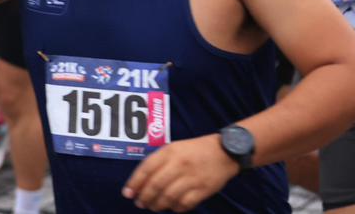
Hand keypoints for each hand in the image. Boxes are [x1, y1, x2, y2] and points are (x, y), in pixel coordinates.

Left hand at [122, 134, 237, 211]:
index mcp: (172, 151)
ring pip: (167, 197)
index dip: (134, 183)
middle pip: (155, 186)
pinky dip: (175, 208)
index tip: (128, 194)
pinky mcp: (203, 189)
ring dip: (157, 205)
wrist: (226, 151)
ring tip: (155, 206)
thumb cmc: (196, 150)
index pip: (146, 168)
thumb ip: (157, 162)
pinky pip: (183, 204)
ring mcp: (192, 177)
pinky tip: (173, 206)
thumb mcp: (176, 148)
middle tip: (141, 203)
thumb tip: (137, 184)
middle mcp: (180, 163)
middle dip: (144, 198)